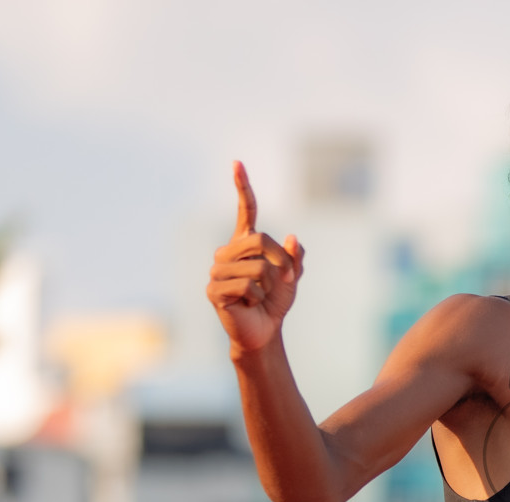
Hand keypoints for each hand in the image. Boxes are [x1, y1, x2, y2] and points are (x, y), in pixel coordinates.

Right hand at [206, 161, 305, 354]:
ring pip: (256, 266)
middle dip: (281, 261)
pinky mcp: (214, 289)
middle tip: (285, 281)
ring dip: (269, 285)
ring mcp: (217, 270)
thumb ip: (295, 258)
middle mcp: (227, 253)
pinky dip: (256, 297)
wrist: (263, 331)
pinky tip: (248, 304)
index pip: (245, 211)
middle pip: (259, 240)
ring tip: (260, 296)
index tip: (237, 163)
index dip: (242, 187)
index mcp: (245, 244)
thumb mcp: (292, 277)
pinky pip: (247, 285)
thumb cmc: (275, 302)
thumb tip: (295, 238)